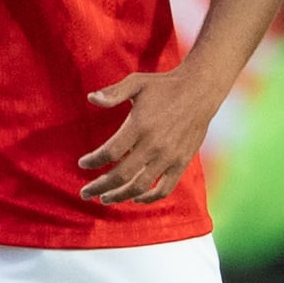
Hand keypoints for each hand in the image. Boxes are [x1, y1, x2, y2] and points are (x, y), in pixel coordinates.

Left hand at [79, 67, 220, 204]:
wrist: (200, 91)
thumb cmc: (164, 86)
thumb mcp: (137, 83)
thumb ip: (113, 93)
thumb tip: (90, 98)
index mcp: (140, 125)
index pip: (110, 152)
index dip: (93, 161)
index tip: (83, 163)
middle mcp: (154, 145)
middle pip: (121, 175)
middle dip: (99, 187)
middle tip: (85, 193)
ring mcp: (169, 156)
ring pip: (140, 186)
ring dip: (119, 196)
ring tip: (105, 198)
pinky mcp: (182, 162)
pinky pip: (164, 188)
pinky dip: (149, 198)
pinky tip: (135, 198)